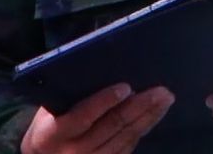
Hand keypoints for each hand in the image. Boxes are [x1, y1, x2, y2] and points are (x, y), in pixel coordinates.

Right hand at [20, 82, 174, 153]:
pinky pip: (127, 147)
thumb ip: (70, 96)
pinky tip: (154, 115)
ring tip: (165, 100)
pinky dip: (142, 129)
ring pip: (125, 138)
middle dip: (139, 107)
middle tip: (160, 91)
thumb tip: (102, 68)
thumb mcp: (48, 112)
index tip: (126, 87)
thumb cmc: (47, 127)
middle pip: (112, 127)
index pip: (83, 116)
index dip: (105, 101)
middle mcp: (74, 151)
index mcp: (54, 133)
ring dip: (148, 117)